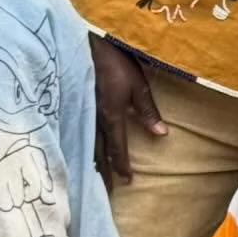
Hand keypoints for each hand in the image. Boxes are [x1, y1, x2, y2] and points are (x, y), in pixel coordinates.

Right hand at [92, 37, 166, 187]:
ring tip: (94, 180)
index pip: (118, 147)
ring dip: (92, 163)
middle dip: (104, 172)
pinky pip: (78, 133)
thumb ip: (148, 110)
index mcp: (111, 115)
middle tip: (107, 192)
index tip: (127, 181)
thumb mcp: (137, 84)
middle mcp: (94, 120)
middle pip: (99, 152)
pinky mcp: (75, 106)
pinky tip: (81, 154)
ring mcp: (82, 113)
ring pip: (86, 145)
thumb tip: (162, 134)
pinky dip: (81, 147)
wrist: (87, 44)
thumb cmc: (116, 62)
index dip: (122, 165)